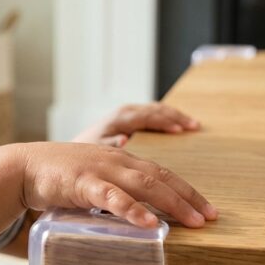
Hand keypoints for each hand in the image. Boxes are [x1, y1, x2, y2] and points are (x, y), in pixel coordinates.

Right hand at [16, 142, 216, 227]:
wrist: (21, 169)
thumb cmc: (56, 180)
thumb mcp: (91, 185)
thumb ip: (112, 199)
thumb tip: (132, 226)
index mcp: (120, 159)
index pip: (162, 172)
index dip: (187, 190)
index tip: (208, 209)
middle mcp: (116, 159)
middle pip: (161, 176)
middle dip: (189, 196)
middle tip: (211, 217)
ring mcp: (100, 170)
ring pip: (144, 184)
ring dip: (172, 202)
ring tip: (193, 221)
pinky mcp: (82, 184)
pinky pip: (113, 197)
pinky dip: (133, 210)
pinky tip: (150, 224)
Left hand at [73, 103, 199, 146]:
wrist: (69, 151)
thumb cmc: (82, 154)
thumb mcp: (93, 150)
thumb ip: (108, 145)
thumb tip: (123, 140)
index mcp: (119, 119)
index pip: (147, 116)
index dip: (166, 121)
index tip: (182, 129)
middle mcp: (124, 113)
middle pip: (156, 110)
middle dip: (177, 117)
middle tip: (195, 126)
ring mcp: (127, 115)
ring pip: (156, 110)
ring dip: (175, 116)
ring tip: (194, 126)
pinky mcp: (129, 121)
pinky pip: (153, 116)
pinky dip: (167, 119)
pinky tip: (179, 128)